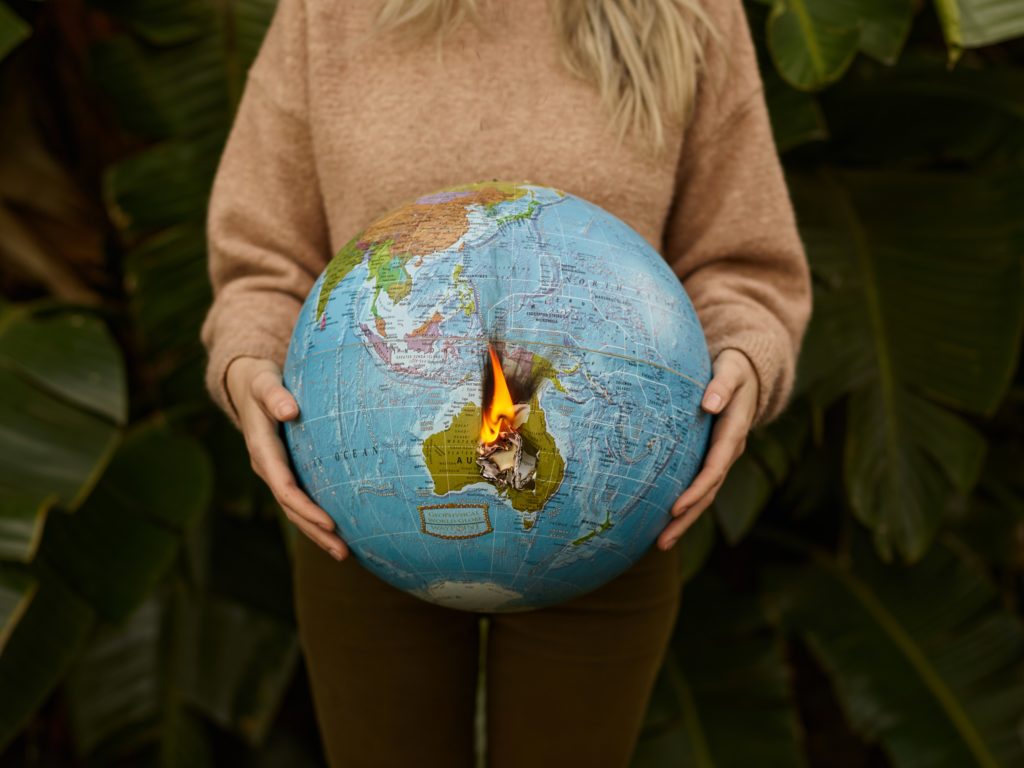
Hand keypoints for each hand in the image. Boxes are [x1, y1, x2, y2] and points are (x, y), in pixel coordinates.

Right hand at [226, 356, 348, 561]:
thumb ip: (274, 395)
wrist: (246, 385)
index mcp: (262, 450)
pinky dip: (317, 518)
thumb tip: (290, 410)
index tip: (330, 523)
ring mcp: (276, 473)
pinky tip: (339, 531)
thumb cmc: (260, 381)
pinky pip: (301, 500)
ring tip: (345, 554)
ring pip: (296, 510)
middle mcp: (268, 468)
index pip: (285, 487)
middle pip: (292, 508)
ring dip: (318, 533)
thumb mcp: (264, 382)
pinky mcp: (286, 471)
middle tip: (344, 552)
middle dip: (316, 531)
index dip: (306, 507)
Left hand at [658, 349, 758, 550]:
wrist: (749, 372)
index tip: (675, 508)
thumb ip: (721, 385)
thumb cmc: (734, 368)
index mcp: (734, 432)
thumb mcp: (731, 370)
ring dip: (684, 520)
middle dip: (687, 518)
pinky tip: (664, 520)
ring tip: (660, 543)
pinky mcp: (711, 457)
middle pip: (708, 491)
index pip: (714, 468)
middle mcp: (729, 450)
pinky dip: (685, 505)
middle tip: (662, 541)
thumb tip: (709, 404)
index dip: (696, 490)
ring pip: (705, 495)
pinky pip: (699, 486)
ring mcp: (721, 457)